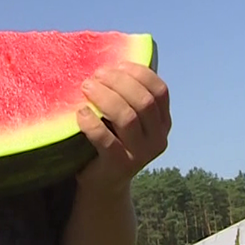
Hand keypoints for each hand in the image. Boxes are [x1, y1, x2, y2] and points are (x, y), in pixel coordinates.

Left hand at [75, 62, 170, 193]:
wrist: (103, 183)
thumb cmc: (111, 140)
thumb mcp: (124, 118)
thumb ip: (125, 96)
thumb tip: (107, 61)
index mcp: (163, 122)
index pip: (159, 90)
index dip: (138, 73)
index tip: (115, 64)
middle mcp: (159, 138)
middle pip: (144, 101)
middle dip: (118, 82)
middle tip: (95, 76)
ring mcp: (141, 154)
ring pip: (128, 118)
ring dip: (105, 97)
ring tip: (86, 87)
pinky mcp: (120, 166)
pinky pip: (106, 141)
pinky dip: (91, 123)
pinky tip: (80, 113)